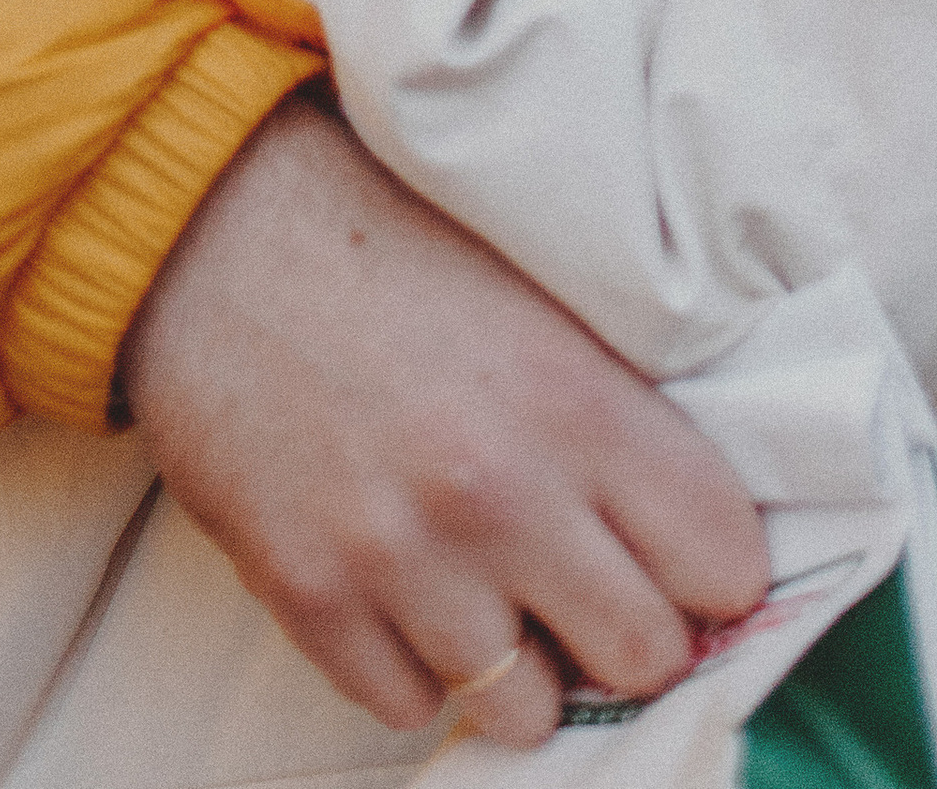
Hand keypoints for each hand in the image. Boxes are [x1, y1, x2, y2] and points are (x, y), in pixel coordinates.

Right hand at [120, 93, 765, 745]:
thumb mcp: (535, 291)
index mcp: (579, 402)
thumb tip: (697, 531)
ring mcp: (402, 559)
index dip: (712, 565)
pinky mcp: (311, 598)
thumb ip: (619, 407)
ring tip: (491, 586)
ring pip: (529, 711)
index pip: (724, 564)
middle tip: (593, 585)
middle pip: (644, 658)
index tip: (684, 555)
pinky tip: (405, 586)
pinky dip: (417, 665)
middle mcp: (501, 495)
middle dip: (630, 631)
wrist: (212, 225)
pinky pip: (411, 707)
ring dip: (521, 661)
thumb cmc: (388, 237)